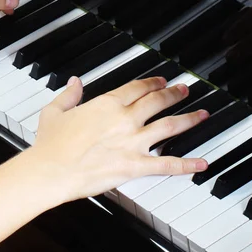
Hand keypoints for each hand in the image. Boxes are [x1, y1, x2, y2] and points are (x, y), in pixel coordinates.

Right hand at [32, 76, 208, 203]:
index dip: (152, 82)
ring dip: (188, 119)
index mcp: (107, 104)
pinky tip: (202, 163)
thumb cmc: (50, 144)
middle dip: (174, 93)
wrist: (49, 170)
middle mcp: (125, 119)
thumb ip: (69, 94)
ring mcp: (132, 142)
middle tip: (184, 89)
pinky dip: (186, 164)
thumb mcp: (55, 111)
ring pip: (169, 126)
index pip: (137, 88)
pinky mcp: (134, 165)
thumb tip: (75, 82)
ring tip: (202, 114)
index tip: (160, 81)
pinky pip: (166, 164)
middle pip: (157, 101)